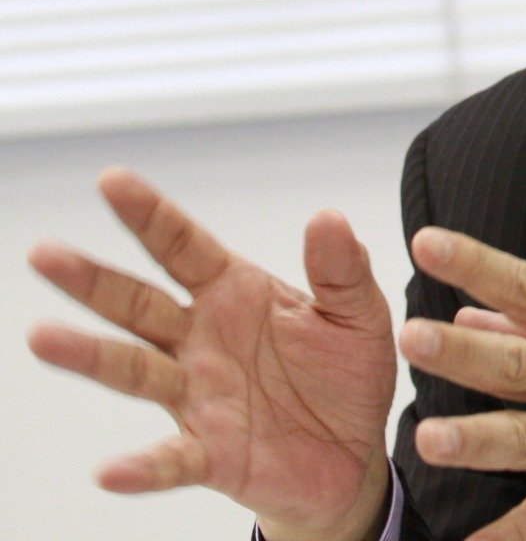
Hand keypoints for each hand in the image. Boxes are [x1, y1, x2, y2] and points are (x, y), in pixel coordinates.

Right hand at [27, 168, 396, 540]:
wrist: (353, 452)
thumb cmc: (344, 374)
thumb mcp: (357, 313)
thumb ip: (342, 268)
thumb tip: (328, 216)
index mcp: (235, 293)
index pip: (184, 246)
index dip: (150, 214)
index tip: (112, 180)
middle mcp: (202, 339)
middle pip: (137, 302)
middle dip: (91, 278)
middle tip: (44, 252)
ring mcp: (198, 395)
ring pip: (134, 370)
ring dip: (90, 355)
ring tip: (44, 337)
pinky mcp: (210, 453)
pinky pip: (170, 459)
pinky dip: (141, 466)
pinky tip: (111, 470)